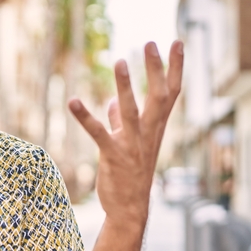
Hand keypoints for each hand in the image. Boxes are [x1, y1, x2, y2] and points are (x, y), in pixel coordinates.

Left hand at [68, 41, 182, 225]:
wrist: (130, 208)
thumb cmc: (130, 174)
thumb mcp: (128, 143)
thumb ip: (120, 120)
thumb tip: (112, 103)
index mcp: (155, 127)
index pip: (171, 93)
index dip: (175, 67)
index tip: (178, 41)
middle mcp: (148, 133)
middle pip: (158, 97)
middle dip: (155, 70)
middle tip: (150, 43)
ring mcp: (132, 144)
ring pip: (131, 111)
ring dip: (125, 86)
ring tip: (119, 61)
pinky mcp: (114, 156)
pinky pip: (99, 133)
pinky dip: (86, 117)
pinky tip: (73, 101)